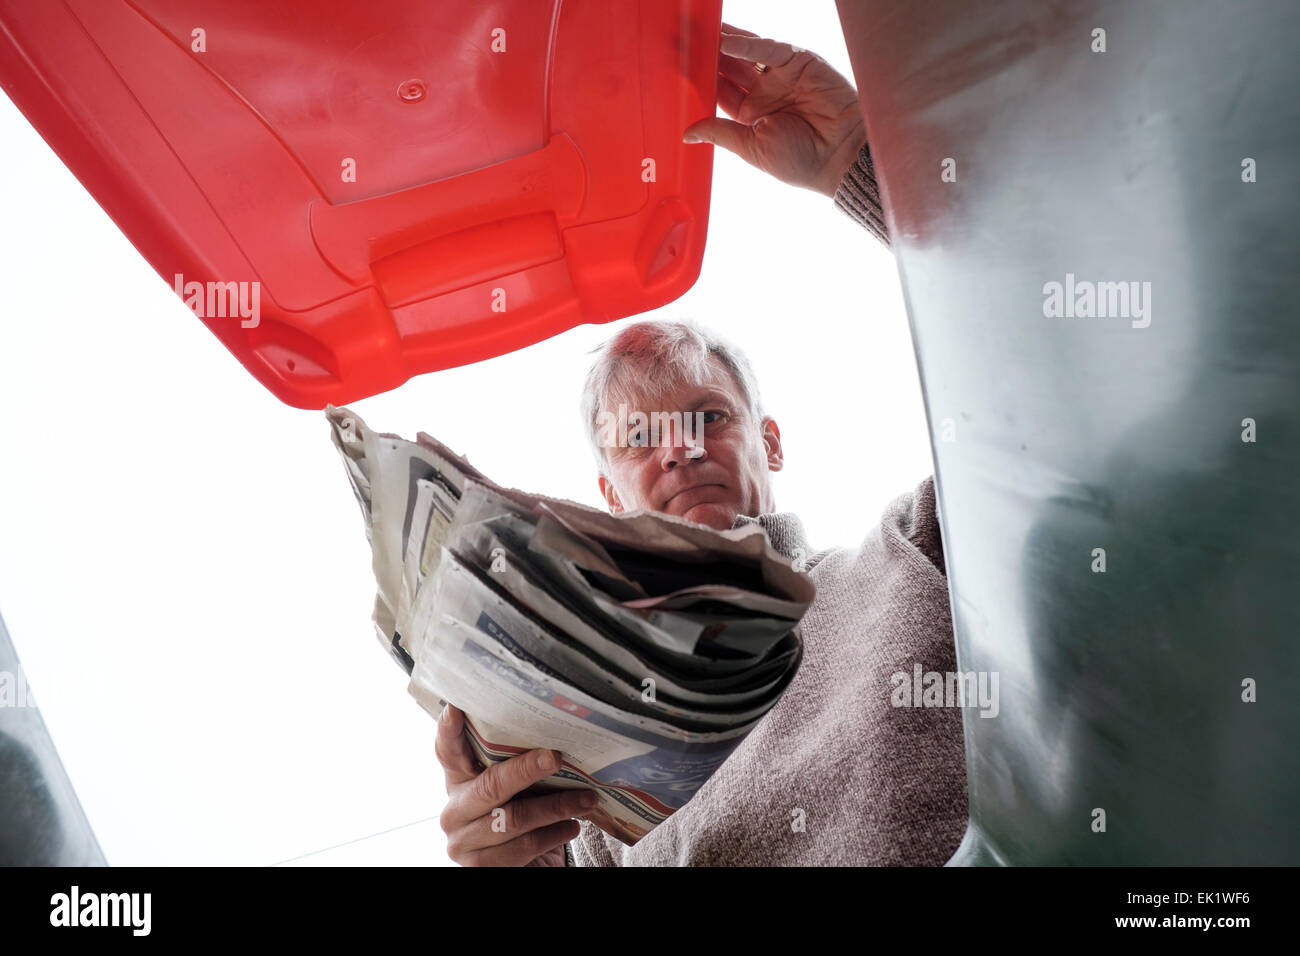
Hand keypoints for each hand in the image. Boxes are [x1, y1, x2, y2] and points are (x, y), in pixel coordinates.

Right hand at [436, 703, 596, 865]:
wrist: (524, 866)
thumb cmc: (521, 816)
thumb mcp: (515, 789)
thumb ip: (516, 767)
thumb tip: (552, 741)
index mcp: (457, 781)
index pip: (447, 751)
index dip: (448, 731)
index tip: (455, 709)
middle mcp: (454, 811)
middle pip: (489, 786)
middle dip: (525, 770)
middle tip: (555, 756)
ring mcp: (463, 842)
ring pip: (513, 819)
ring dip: (556, 807)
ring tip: (586, 799)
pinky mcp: (481, 868)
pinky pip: (523, 846)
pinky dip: (554, 834)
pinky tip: (572, 825)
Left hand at [683, 23, 866, 198]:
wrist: (841, 157)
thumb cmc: (800, 162)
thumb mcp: (752, 149)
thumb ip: (719, 134)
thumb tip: (687, 135)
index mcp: (752, 117)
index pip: (720, 92)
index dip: (700, 80)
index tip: (676, 68)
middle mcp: (765, 94)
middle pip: (730, 68)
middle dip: (709, 56)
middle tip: (683, 42)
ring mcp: (782, 77)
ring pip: (747, 53)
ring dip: (724, 43)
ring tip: (701, 33)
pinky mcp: (800, 62)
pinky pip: (769, 49)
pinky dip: (749, 43)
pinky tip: (728, 41)